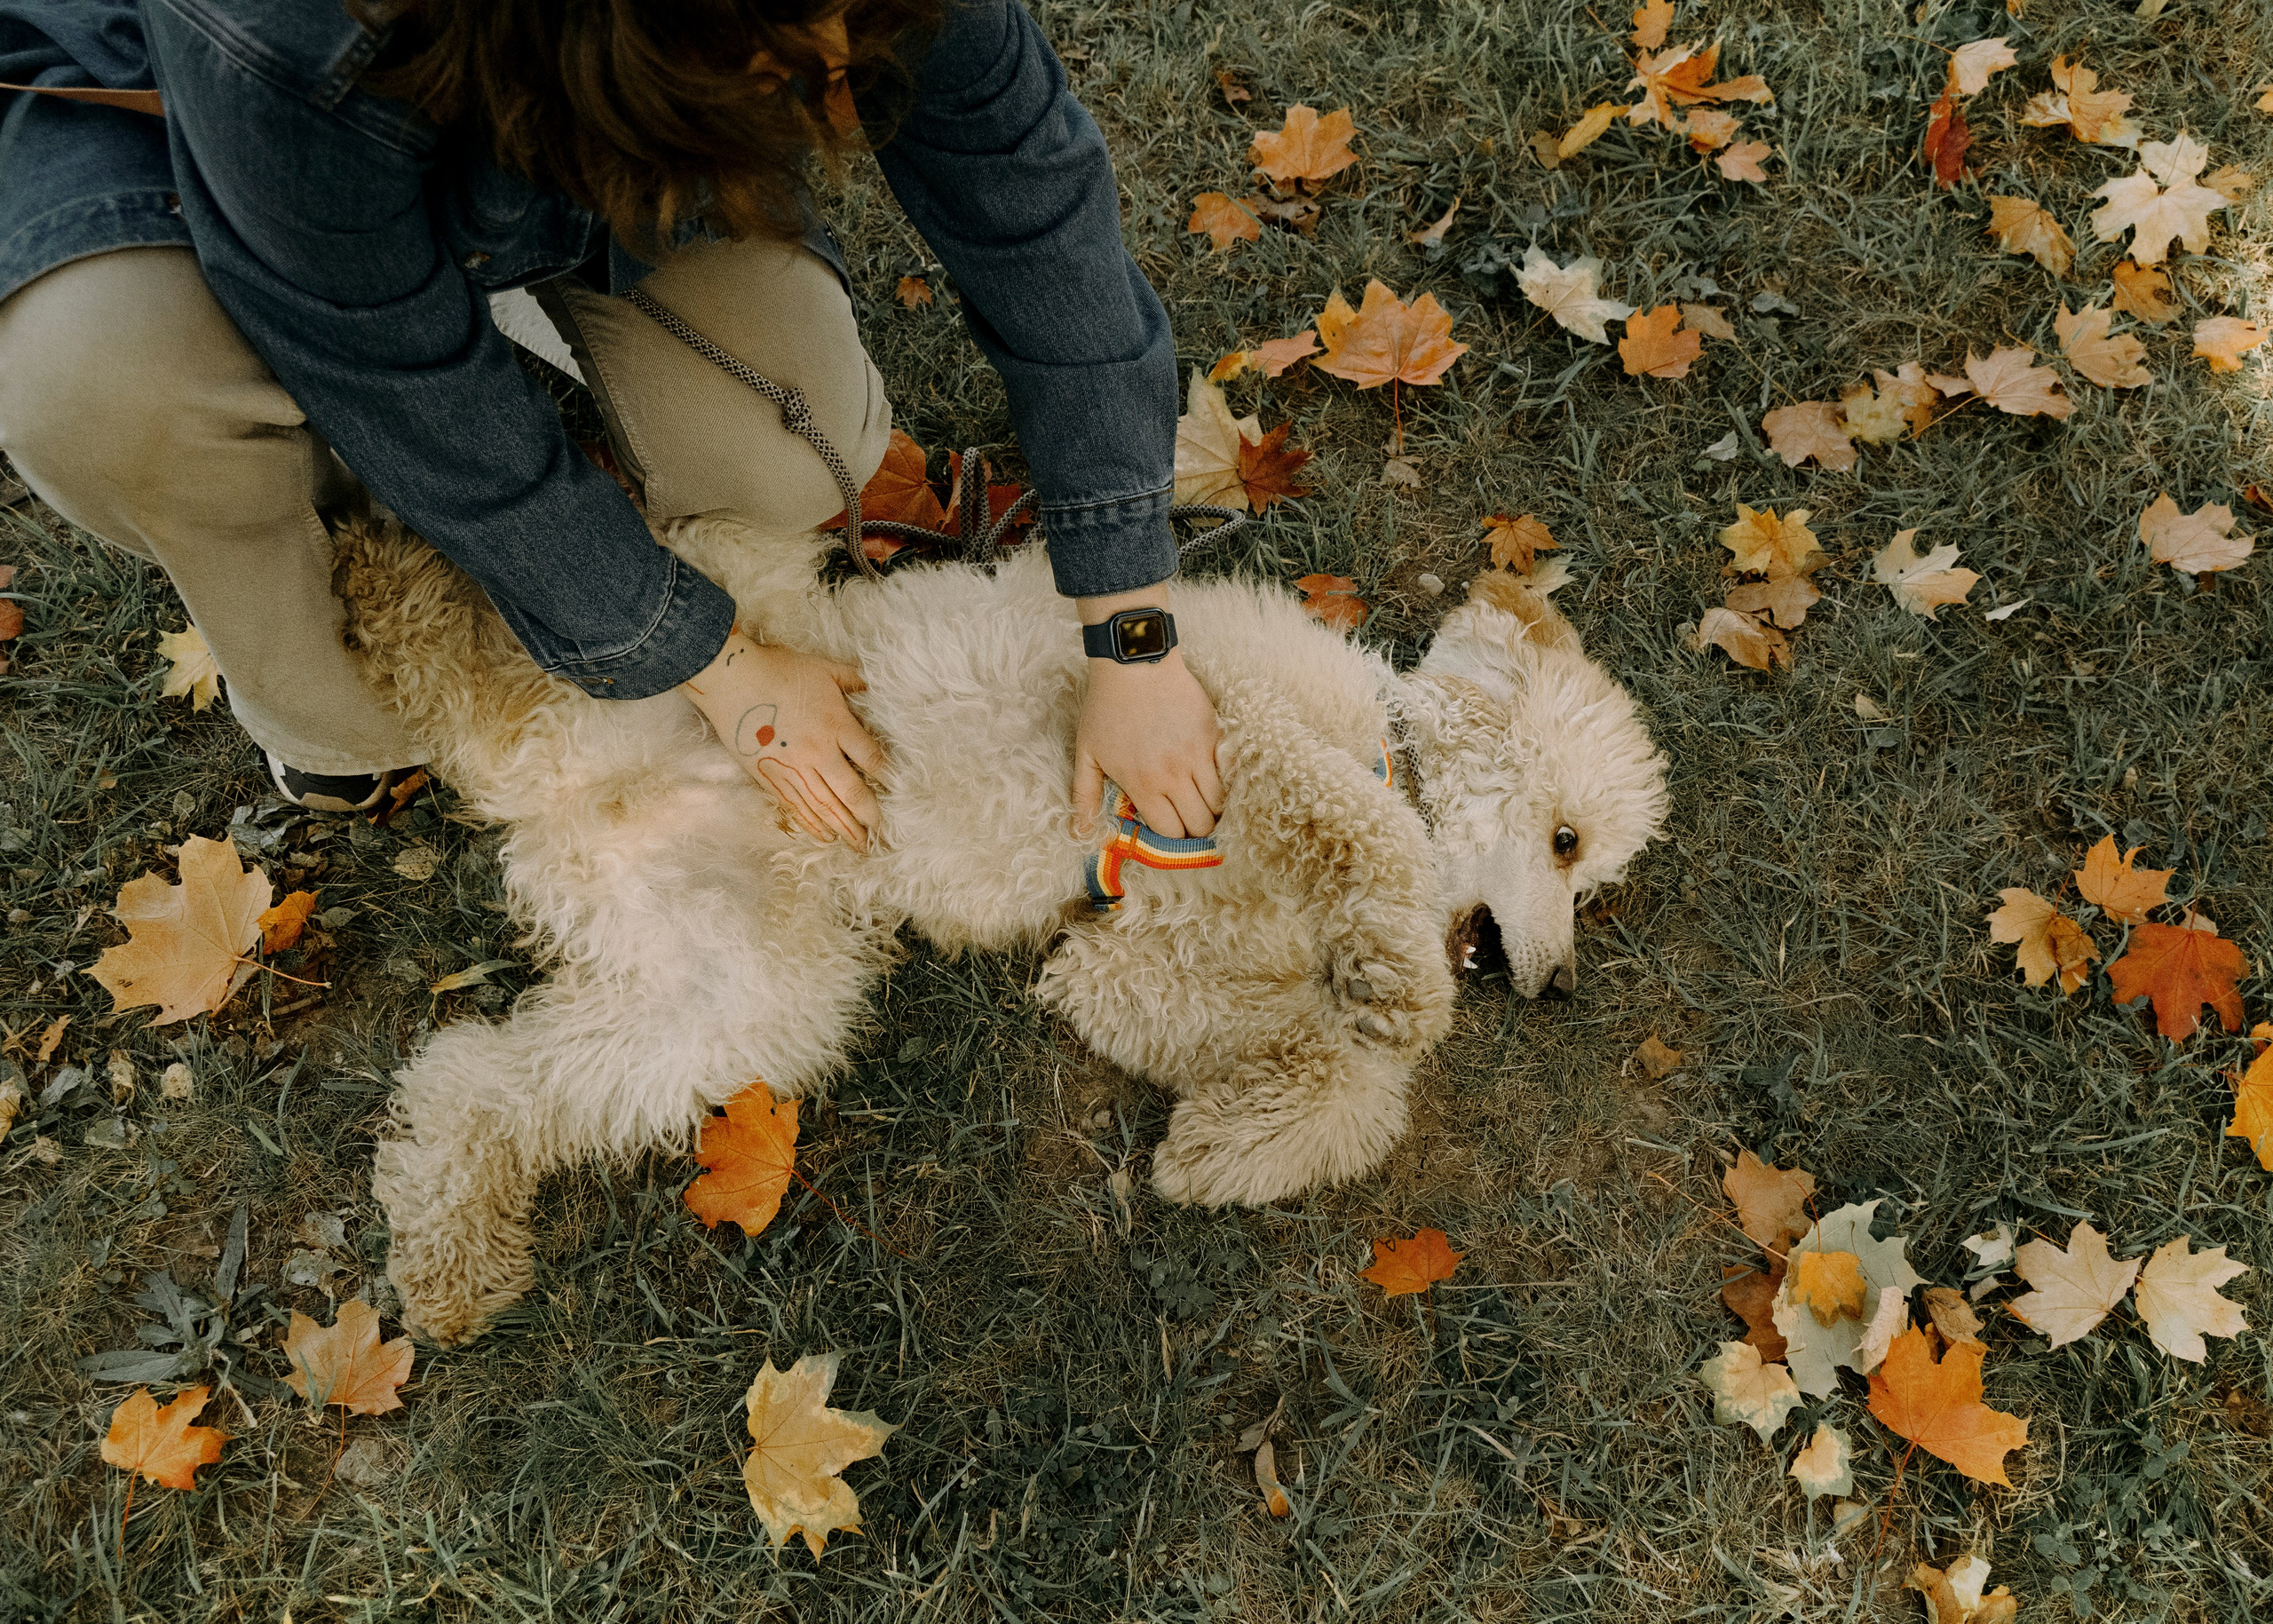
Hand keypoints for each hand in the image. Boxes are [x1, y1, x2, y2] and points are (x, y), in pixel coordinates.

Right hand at [682, 631, 882, 848]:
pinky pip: (795, 806)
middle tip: (882, 832)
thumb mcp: (824, 668)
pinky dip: (811, 823)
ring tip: (859, 844)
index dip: (888, 777)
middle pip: (850, 792)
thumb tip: (876, 684)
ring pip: (824, 806)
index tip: (900, 792)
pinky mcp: (768, 776)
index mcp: (835, 724)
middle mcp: (816, 752)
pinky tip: (825, 835)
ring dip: (844, 827)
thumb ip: (853, 679)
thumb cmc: (778, 669)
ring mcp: (791, 767)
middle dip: (869, 814)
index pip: (871, 758)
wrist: (730, 678)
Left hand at [1072, 589, 1223, 837]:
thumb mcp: (1087, 753)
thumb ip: (1085, 796)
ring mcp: (1198, 755)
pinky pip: (1230, 772)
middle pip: (1200, 824)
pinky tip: (1213, 778)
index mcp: (1143, 784)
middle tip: (1189, 820)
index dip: (1171, 838)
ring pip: (1220, 802)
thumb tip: (1078, 832)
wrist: (1134, 662)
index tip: (1169, 830)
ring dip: (1212, 808)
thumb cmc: (1106, 706)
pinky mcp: (1214, 735)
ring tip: (1202, 802)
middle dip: (1195, 830)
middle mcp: (1175, 775)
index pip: (1170, 832)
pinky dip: (1225, 781)